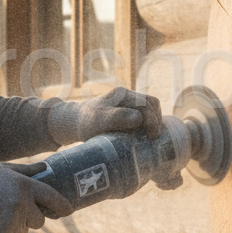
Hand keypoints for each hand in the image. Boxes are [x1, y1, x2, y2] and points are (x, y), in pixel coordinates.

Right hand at [0, 162, 71, 232]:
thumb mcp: (3, 170)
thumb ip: (26, 171)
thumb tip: (46, 167)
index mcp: (24, 185)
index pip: (52, 197)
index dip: (62, 205)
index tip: (68, 211)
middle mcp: (22, 203)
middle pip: (39, 221)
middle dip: (30, 219)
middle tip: (13, 211)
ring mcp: (13, 220)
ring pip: (23, 231)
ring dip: (14, 227)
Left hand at [48, 86, 162, 144]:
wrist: (75, 122)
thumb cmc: (86, 124)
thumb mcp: (98, 122)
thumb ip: (117, 118)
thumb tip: (139, 118)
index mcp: (122, 94)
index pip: (146, 105)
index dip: (153, 121)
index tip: (152, 136)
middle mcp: (126, 94)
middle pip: (151, 103)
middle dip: (156, 120)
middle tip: (154, 137)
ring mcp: (128, 101)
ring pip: (151, 106)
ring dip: (154, 120)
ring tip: (152, 135)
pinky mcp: (128, 108)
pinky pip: (146, 111)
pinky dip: (150, 121)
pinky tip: (146, 133)